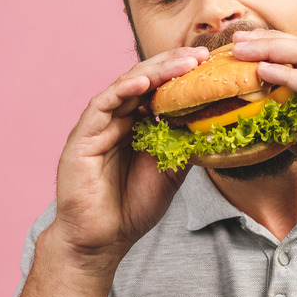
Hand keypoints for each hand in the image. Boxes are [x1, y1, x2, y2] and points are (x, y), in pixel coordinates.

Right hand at [43, 46, 209, 276]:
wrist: (103, 240)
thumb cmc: (132, 207)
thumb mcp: (171, 172)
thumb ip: (185, 145)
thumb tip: (214, 122)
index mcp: (136, 125)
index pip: (160, 90)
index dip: (182, 75)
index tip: (210, 64)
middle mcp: (116, 119)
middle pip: (145, 81)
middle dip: (173, 65)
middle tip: (201, 56)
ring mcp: (98, 125)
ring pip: (126, 86)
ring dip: (155, 73)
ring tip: (182, 63)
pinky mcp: (82, 136)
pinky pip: (103, 106)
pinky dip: (123, 91)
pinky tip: (145, 84)